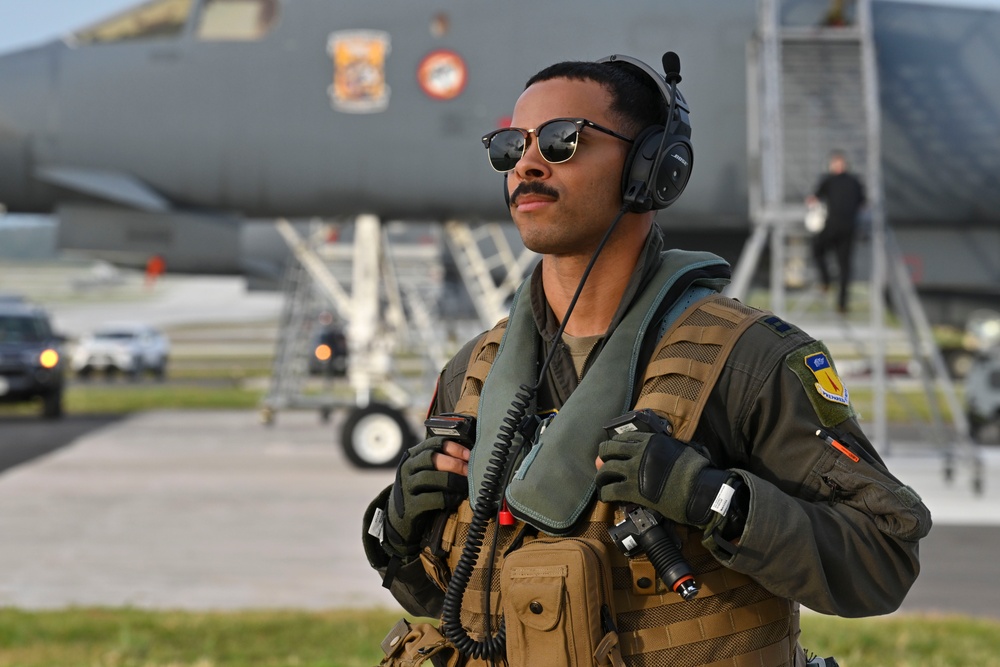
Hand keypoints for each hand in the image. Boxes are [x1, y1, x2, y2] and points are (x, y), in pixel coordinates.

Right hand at [384, 437, 468, 557]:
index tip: (469, 455)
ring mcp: (407, 486)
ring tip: (465, 485)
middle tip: (468, 470)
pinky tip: (456, 498)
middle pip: (432, 458)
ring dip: (452, 480)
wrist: (400, 516)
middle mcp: (408, 468)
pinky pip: (430, 498)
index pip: (434, 443)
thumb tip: (470, 457)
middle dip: (454, 463)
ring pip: (430, 477)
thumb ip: (440, 461)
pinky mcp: (410, 505)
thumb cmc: (420, 489)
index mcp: (414, 456)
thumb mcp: (424, 470)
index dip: (454, 448)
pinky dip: (447, 497)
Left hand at [595, 431, 731, 528]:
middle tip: (601, 464)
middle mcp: (638, 453)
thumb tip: (658, 448)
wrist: (699, 490)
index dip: (613, 445)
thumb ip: (664, 446)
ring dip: (601, 477)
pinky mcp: (633, 491)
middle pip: (608, 450)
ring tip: (601, 482)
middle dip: (603, 457)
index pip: (622, 438)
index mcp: (650, 441)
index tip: (611, 450)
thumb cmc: (695, 469)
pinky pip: (611, 490)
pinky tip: (605, 496)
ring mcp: (634, 472)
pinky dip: (605, 493)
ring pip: (606, 470)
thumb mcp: (679, 448)